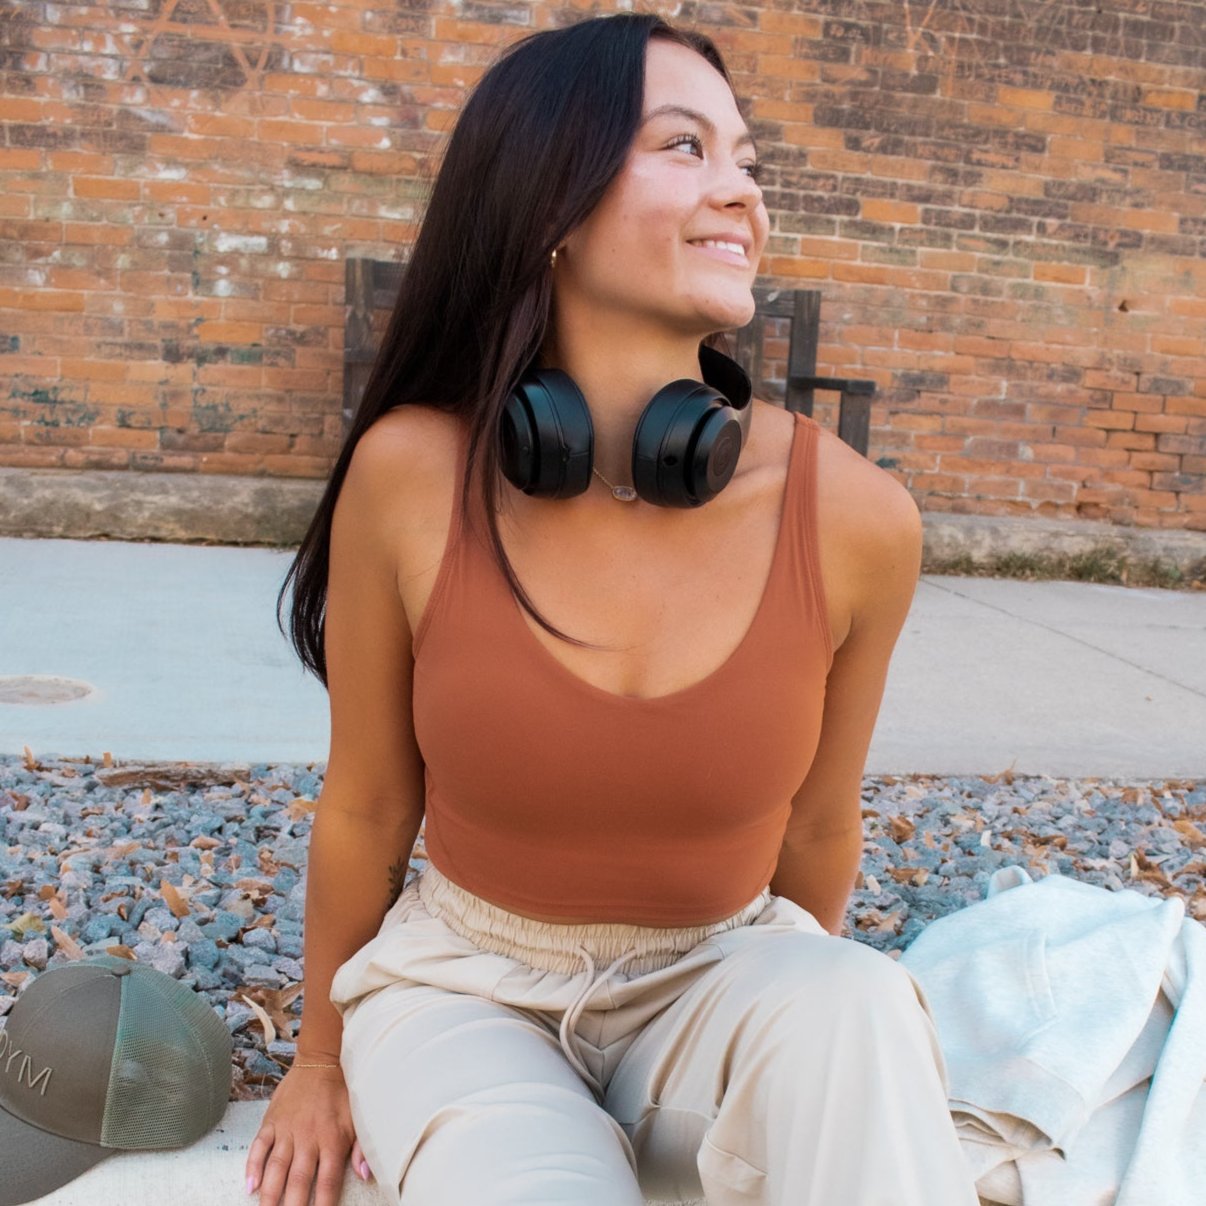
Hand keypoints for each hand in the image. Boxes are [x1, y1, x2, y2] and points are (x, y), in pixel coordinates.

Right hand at [244, 1062, 373, 1205]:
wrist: (321, 1060)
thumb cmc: (342, 1092)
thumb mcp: (358, 1117)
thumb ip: (361, 1148)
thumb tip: (365, 1174)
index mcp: (332, 1139)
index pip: (329, 1181)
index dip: (324, 1205)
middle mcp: (308, 1137)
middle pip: (299, 1180)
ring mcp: (287, 1130)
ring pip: (276, 1168)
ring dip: (270, 1194)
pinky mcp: (271, 1121)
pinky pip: (259, 1147)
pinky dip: (253, 1167)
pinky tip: (250, 1187)